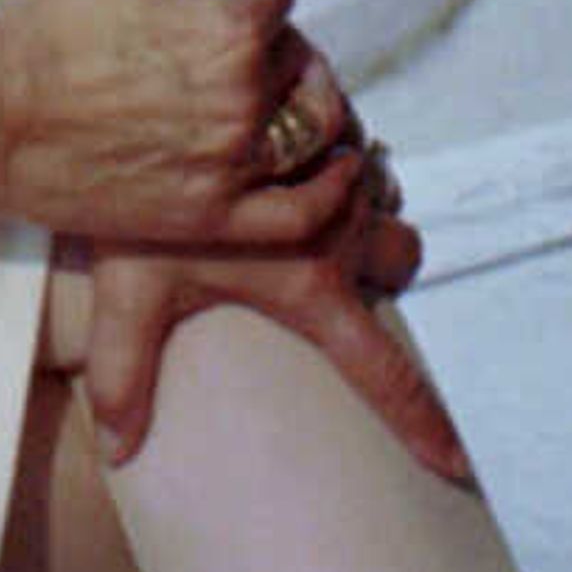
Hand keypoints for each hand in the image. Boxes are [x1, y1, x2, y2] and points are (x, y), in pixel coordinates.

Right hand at [0, 0, 365, 249]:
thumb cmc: (42, 21)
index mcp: (226, 25)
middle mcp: (242, 97)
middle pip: (298, 54)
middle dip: (265, 38)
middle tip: (209, 42)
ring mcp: (230, 164)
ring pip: (316, 127)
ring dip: (303, 100)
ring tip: (258, 93)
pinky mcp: (213, 217)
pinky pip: (304, 211)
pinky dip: (330, 189)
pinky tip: (328, 166)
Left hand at [78, 146, 473, 490]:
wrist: (145, 106)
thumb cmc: (136, 209)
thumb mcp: (130, 291)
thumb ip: (122, 374)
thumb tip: (115, 453)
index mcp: (308, 284)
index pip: (381, 369)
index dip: (421, 420)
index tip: (456, 464)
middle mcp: (342, 233)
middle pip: (402, 260)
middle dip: (384, 264)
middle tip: (336, 264)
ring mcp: (345, 174)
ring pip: (387, 198)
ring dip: (361, 202)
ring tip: (309, 201)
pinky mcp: (332, 121)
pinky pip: (360, 142)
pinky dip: (339, 150)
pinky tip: (292, 150)